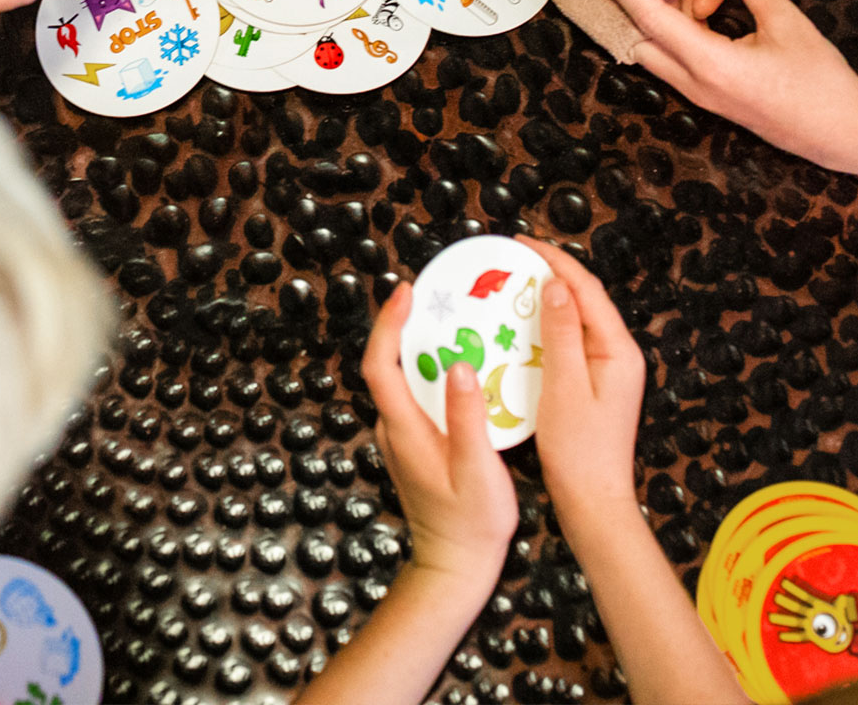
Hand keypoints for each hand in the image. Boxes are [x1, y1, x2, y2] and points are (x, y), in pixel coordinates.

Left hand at [363, 277, 516, 591]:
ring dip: (418, 346)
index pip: (380, 364)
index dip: (388, 323)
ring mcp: (400, 438)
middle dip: (404, 323)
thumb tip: (460, 367)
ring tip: (451, 318)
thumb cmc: (470, 524)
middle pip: (386, 364)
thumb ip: (468, 419)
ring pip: (400, 380)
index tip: (406, 291)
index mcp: (404, 429)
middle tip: (436, 293)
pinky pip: (414, 396)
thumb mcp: (478, 471)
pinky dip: (429, 371)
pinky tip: (460, 363)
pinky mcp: (413, 445)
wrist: (454, 567)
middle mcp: (393, 428)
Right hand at [526, 240, 645, 522]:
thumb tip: (555, 285)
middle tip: (510, 259)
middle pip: (582, 299)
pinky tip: (518, 328)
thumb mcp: (564, 388)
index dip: (554, 260)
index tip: (520, 243)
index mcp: (617, 351)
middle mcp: (617, 355)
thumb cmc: (579, 453)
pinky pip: (567, 343)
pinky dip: (543, 329)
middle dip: (548, 274)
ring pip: (573, 320)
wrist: (592, 503)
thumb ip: (560, 334)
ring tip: (510, 285)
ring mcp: (606, 370)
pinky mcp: (591, 385)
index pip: (586, 289)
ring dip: (544, 300)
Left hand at [590, 0, 857, 168]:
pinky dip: (672, 30)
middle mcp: (696, 83)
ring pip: (658, 50)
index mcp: (709, 64)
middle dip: (624, 1)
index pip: (650, 20)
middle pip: (641, 38)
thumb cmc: (820, 84)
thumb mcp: (788, 25)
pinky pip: (678, 60)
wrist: (844, 134)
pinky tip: (684, 2)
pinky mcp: (714, 96)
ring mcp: (703, 94)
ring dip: (652, 15)